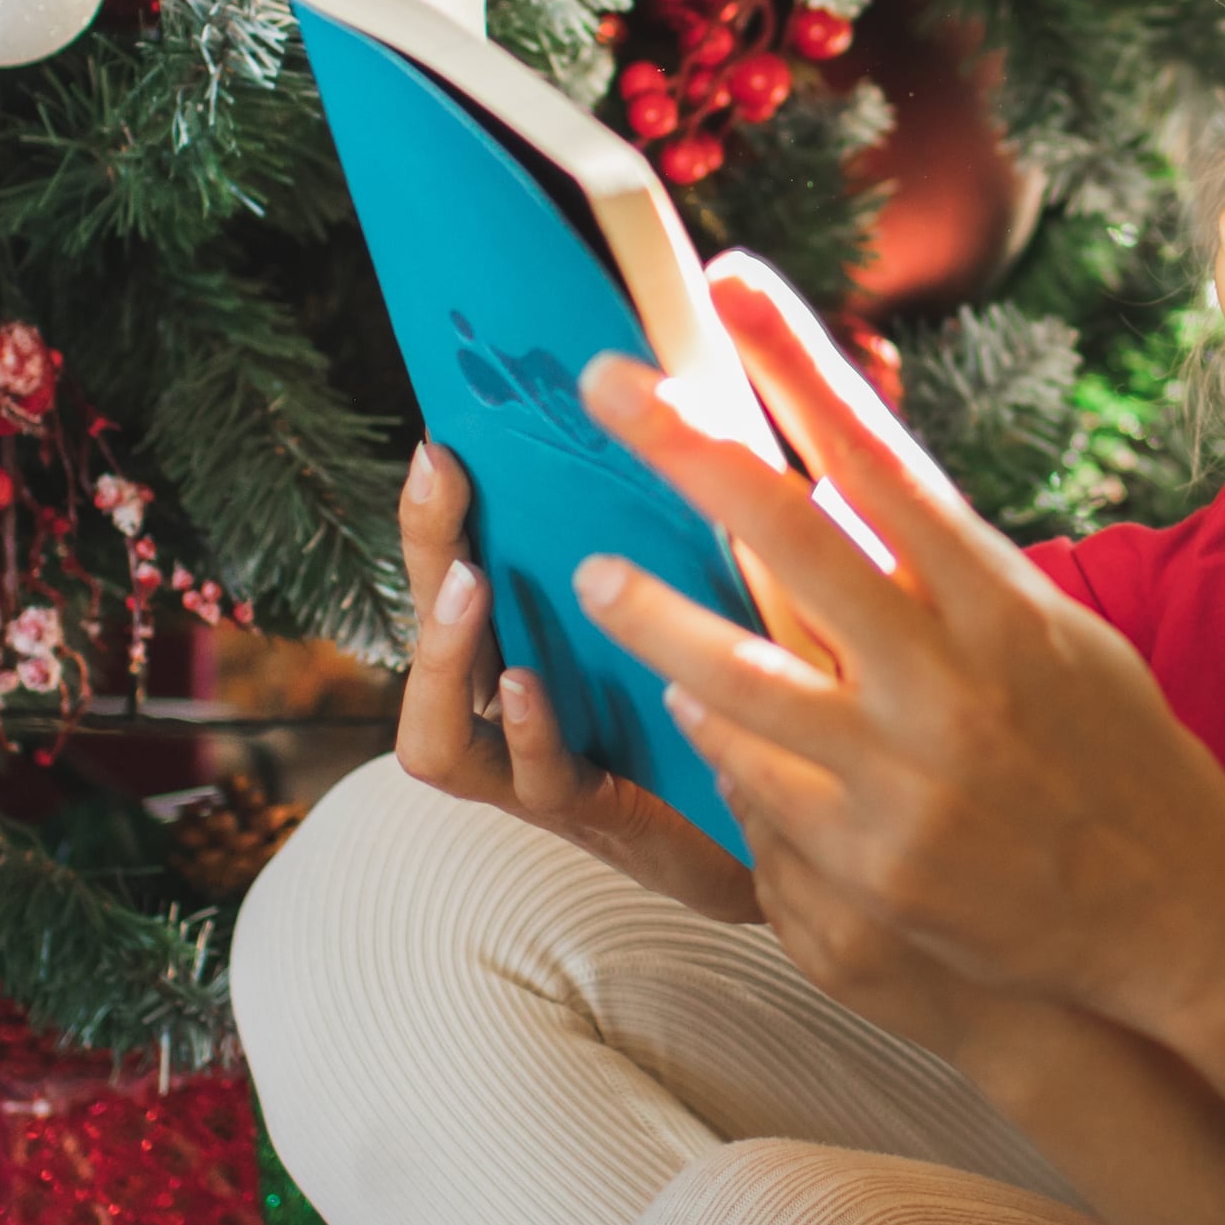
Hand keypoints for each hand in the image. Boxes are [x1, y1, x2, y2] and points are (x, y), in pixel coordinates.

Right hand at [393, 441, 758, 922]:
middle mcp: (510, 707)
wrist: (797, 826)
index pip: (456, 566)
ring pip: (440, 733)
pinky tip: (536, 685)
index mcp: (533, 640)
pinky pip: (535, 781)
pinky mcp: (594, 818)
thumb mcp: (706, 597)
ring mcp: (534, 773)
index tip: (439, 440)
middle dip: (428, 550)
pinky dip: (530, 732)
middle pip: (431, 631)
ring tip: (471, 584)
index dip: (437, 510)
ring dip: (449, 652)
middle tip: (441, 478)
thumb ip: (676, 526)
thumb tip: (683, 399)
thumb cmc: (745, 697)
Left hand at [564, 270, 1224, 1108]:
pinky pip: (753, 788)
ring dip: (658, 618)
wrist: (1176, 915)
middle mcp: (948, 680)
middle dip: (686, 450)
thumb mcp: (1052, 637)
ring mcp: (903, 780)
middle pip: (790, 538)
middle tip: (604, 383)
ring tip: (600, 573)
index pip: (880, 456)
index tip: (735, 284)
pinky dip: (715, 736)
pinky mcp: (869, 871)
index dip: (799, 364)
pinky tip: (682, 701)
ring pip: (738, 679)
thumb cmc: (1114, 754)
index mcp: (999, 604)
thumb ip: (948, 570)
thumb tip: (840, 487)